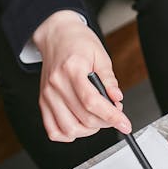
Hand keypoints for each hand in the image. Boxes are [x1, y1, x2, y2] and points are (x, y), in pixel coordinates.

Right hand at [33, 11, 131, 141]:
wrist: (56, 35)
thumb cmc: (77, 42)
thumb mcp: (100, 55)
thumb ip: (109, 79)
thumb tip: (117, 99)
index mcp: (71, 69)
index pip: (92, 101)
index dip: (111, 116)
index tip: (125, 124)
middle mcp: (56, 83)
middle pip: (84, 117)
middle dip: (106, 122)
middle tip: (114, 113)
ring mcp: (47, 94)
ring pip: (69, 129)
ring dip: (88, 130)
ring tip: (96, 117)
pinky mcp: (43, 102)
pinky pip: (53, 130)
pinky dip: (68, 134)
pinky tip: (79, 124)